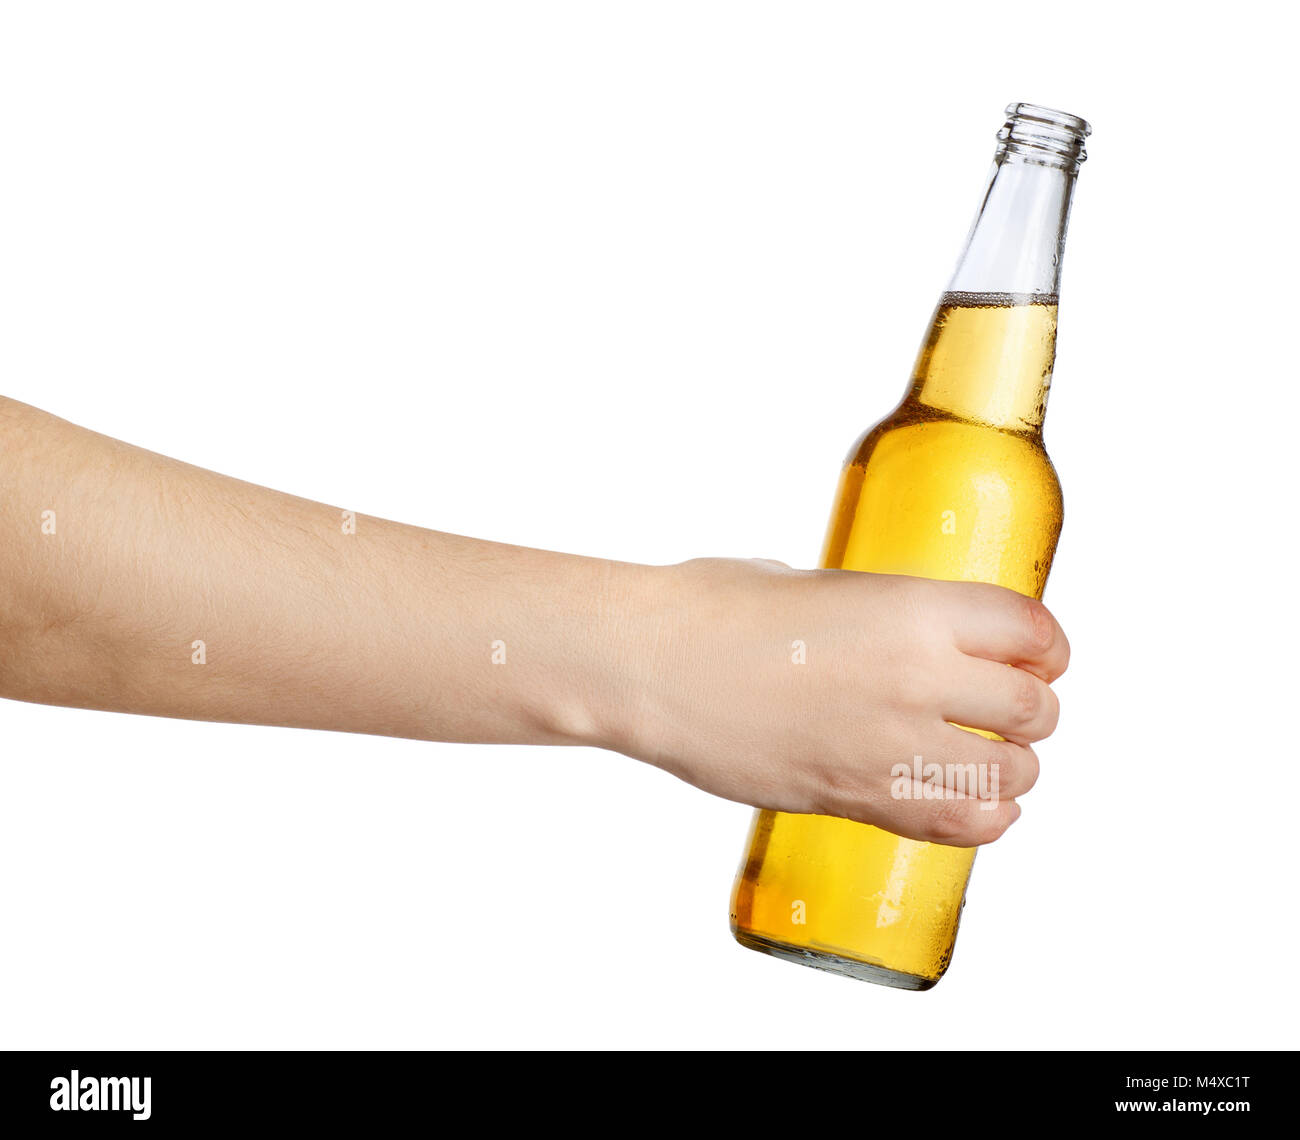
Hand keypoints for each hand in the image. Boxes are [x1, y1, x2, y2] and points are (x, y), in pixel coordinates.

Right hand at [604, 557, 1068, 846]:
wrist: (652, 666)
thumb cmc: (710, 612)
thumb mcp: (812, 583)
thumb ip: (875, 611)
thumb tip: (897, 629)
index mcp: (912, 609)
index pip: (1031, 632)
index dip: (1047, 647)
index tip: (1041, 655)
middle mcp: (917, 678)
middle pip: (1032, 707)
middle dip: (1032, 708)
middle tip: (1016, 708)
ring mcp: (890, 746)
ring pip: (1010, 772)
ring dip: (1014, 766)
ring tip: (994, 758)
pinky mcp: (859, 798)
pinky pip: (963, 825)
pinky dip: (986, 819)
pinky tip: (979, 805)